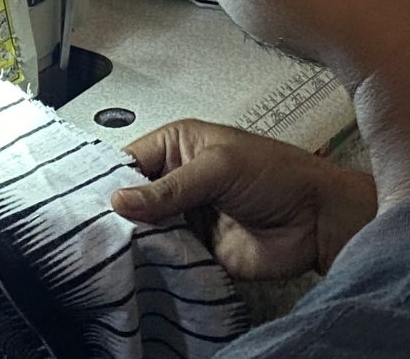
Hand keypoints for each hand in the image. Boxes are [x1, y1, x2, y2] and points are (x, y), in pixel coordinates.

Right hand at [111, 119, 375, 279]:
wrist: (320, 222)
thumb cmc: (281, 176)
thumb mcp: (219, 168)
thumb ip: (169, 186)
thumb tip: (121, 200)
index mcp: (178, 146)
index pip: (128, 160)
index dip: (109, 179)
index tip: (89, 200)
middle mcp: (176, 180)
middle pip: (131, 197)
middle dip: (118, 212)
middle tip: (98, 228)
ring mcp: (184, 216)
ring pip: (143, 229)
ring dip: (134, 239)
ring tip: (113, 248)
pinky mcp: (195, 248)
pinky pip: (164, 256)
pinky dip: (153, 262)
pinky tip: (138, 264)